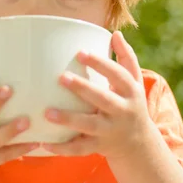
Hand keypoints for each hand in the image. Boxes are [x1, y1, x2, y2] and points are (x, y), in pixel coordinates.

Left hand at [42, 31, 156, 160]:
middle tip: (61, 78)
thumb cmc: (131, 103)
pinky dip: (62, 148)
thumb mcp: (134, 82)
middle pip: (103, 99)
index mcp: (131, 92)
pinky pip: (80, 149)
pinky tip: (44, 142)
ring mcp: (110, 131)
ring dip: (68, 119)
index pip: (118, 75)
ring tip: (47, 112)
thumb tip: (115, 33)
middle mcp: (122, 111)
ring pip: (89, 126)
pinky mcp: (99, 147)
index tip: (80, 52)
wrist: (139, 143)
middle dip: (83, 89)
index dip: (100, 64)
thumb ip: (126, 57)